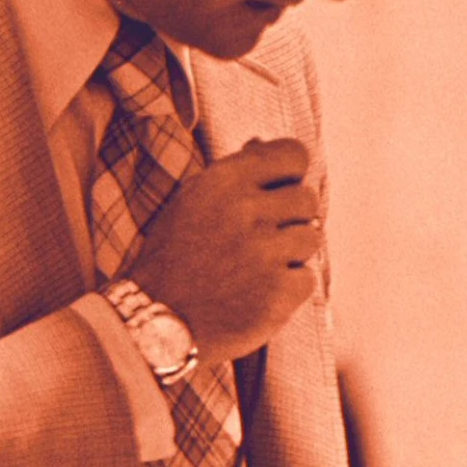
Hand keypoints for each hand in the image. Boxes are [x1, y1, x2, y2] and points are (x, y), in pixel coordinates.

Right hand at [131, 138, 321, 363]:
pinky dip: (288, 290)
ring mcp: (264, 252)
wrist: (154, 323)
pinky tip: (256, 295)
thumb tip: (262, 143)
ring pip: (311, 238)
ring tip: (255, 271)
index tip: (280, 193)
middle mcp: (246, 210)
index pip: (293, 155)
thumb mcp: (190, 204)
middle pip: (307, 198)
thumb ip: (230, 176)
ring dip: (290, 255)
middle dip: (291, 219)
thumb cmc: (173, 262)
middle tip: (261, 242)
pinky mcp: (278, 292)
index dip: (291, 175)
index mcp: (224, 180)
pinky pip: (307, 279)